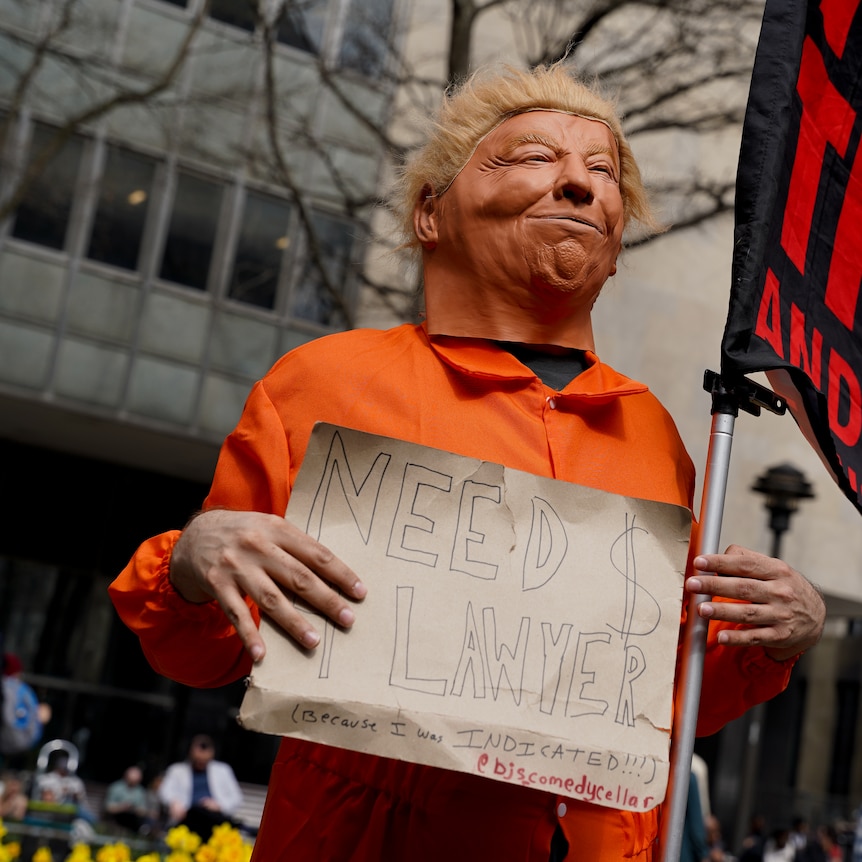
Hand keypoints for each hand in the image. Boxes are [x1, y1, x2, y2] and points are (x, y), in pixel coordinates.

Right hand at [170, 509, 366, 659]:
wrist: (195, 535)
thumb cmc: (245, 533)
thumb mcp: (270, 527)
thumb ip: (296, 546)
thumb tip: (334, 573)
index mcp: (277, 529)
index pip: (316, 554)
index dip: (340, 574)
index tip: (360, 592)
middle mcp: (258, 546)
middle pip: (298, 577)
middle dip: (326, 600)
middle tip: (348, 619)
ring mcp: (236, 566)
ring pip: (270, 598)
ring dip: (294, 622)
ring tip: (314, 641)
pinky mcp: (217, 585)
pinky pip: (236, 614)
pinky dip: (249, 635)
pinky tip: (261, 655)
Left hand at [684, 544, 825, 661]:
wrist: (815, 616)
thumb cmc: (784, 587)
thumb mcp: (773, 568)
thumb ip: (746, 558)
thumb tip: (718, 555)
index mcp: (777, 571)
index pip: (746, 564)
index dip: (721, 562)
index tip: (699, 562)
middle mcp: (780, 592)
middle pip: (743, 588)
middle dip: (715, 586)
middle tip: (692, 584)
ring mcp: (781, 615)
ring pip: (748, 613)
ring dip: (723, 611)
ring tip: (701, 609)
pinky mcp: (779, 635)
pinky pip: (756, 637)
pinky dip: (738, 638)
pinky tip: (721, 637)